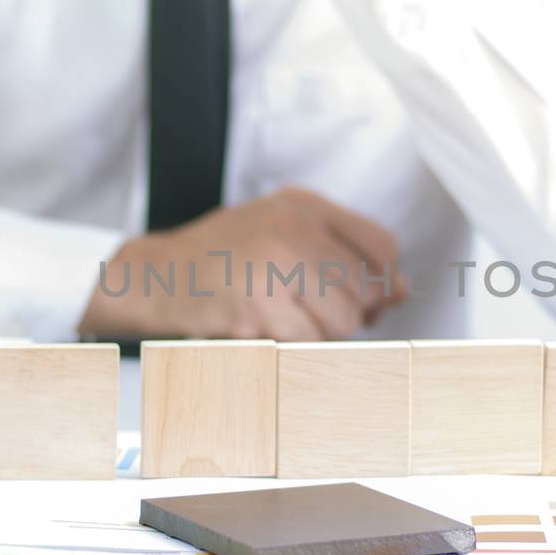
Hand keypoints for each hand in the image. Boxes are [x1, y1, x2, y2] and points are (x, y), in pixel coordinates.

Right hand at [79, 187, 406, 339]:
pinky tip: (265, 331)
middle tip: (313, 316)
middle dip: (350, 315)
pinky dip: (293, 348)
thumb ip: (341, 253)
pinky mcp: (255, 306)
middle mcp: (293, 228)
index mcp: (304, 205)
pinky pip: (307, 342)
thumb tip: (401, 292)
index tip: (371, 303)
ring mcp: (273, 266)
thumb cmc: (223, 259)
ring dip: (322, 335)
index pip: (381, 246)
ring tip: (285, 322)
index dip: (385, 283)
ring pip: (342, 321)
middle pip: (365, 289)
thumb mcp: (282, 233)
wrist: (155, 276)